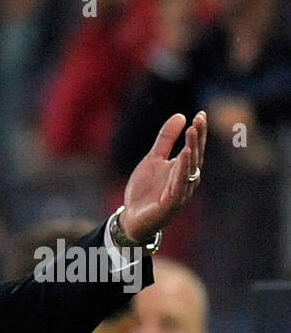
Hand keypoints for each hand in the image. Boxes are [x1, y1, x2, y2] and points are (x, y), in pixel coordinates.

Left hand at [119, 111, 205, 242]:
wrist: (131, 218)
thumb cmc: (145, 190)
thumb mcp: (153, 159)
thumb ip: (166, 140)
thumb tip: (180, 116)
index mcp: (184, 168)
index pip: (194, 147)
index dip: (198, 132)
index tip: (200, 114)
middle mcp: (186, 179)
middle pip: (195, 155)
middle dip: (197, 137)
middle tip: (199, 119)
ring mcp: (180, 191)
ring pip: (190, 168)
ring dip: (192, 150)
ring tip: (192, 132)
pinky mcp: (171, 203)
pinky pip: (179, 185)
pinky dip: (183, 170)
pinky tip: (184, 155)